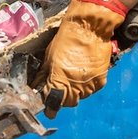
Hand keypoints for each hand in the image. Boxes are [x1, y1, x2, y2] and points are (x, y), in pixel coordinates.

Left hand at [34, 0, 128, 116]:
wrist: (90, 28)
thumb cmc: (67, 39)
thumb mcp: (50, 56)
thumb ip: (44, 74)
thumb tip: (37, 86)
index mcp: (60, 79)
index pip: (54, 103)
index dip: (51, 108)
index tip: (49, 110)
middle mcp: (75, 85)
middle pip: (68, 103)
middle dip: (62, 98)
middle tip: (60, 88)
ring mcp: (89, 84)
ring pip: (80, 97)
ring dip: (75, 92)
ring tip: (74, 77)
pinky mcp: (101, 81)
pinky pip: (91, 90)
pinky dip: (87, 86)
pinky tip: (84, 75)